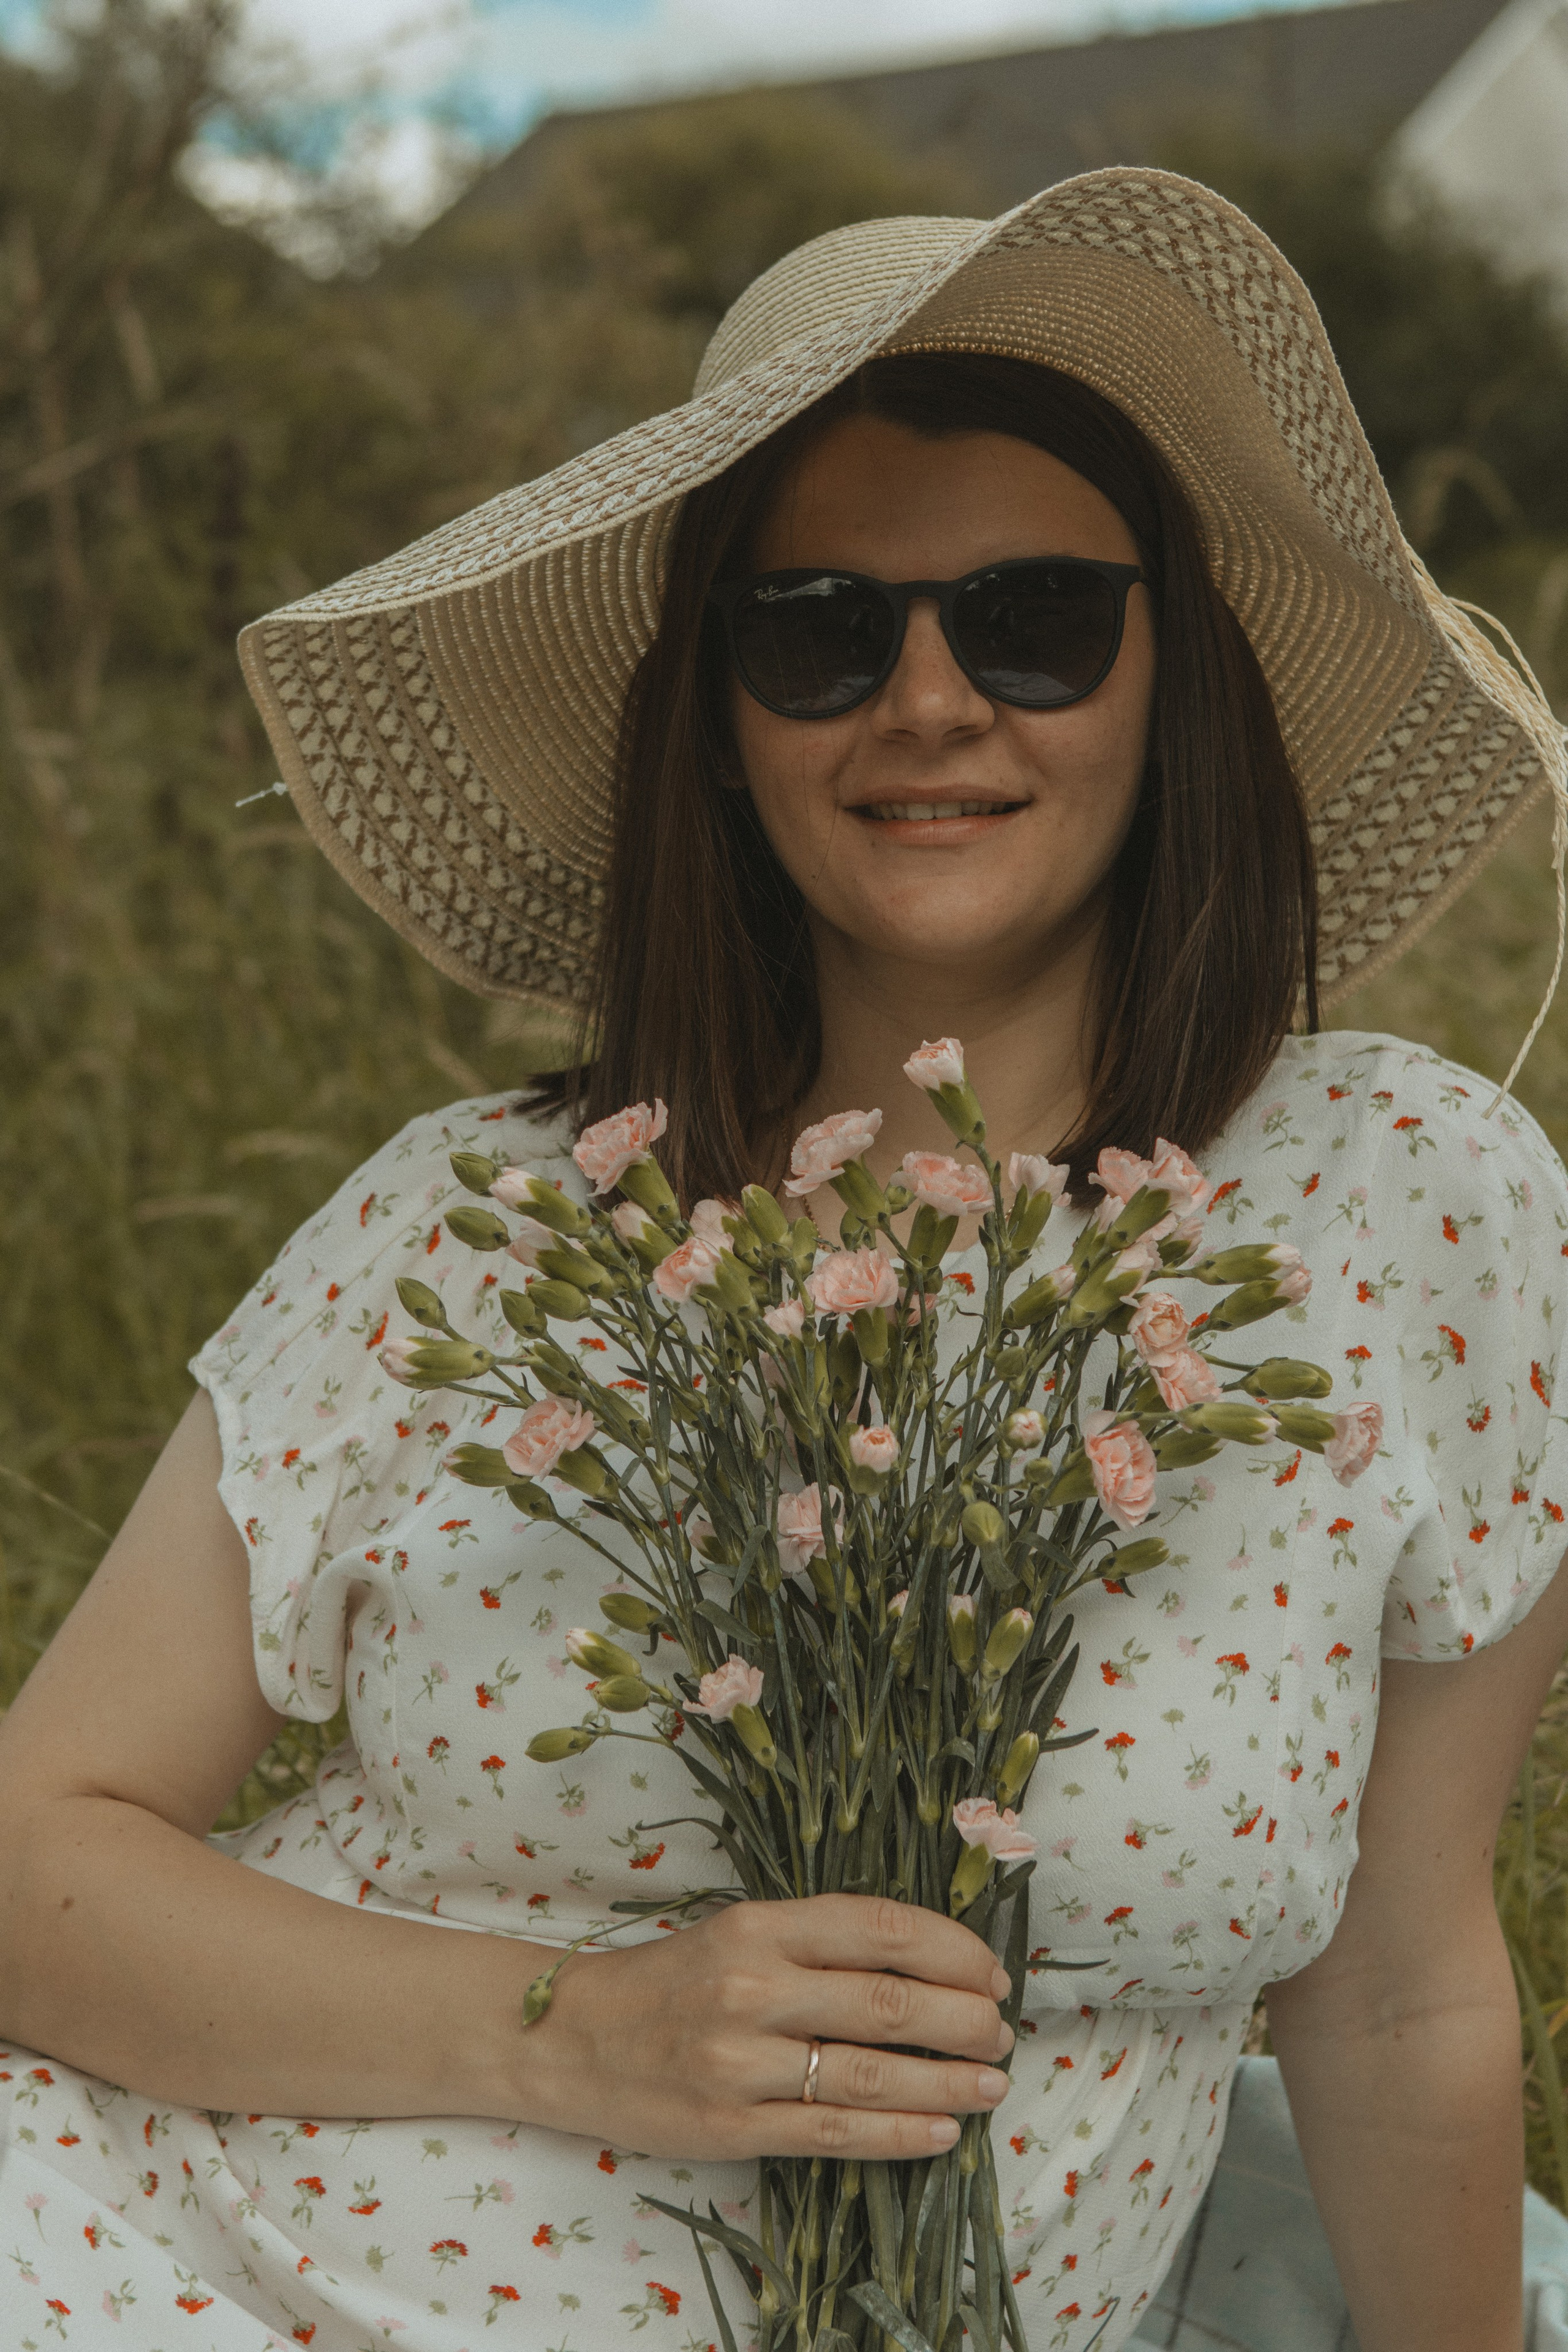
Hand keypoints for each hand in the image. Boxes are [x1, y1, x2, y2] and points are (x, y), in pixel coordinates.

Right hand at [517, 1893, 1014, 2159]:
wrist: (570, 2037)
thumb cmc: (671, 1981)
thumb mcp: (741, 1933)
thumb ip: (821, 1943)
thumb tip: (929, 1965)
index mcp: (762, 1924)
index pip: (882, 1928)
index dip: (952, 1951)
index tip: (991, 1973)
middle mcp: (754, 1986)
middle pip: (889, 2002)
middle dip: (963, 2020)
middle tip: (1000, 2034)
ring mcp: (741, 2061)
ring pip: (871, 2074)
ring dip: (946, 2082)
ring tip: (991, 2086)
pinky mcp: (731, 2127)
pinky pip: (834, 2135)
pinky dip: (898, 2134)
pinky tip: (941, 2132)